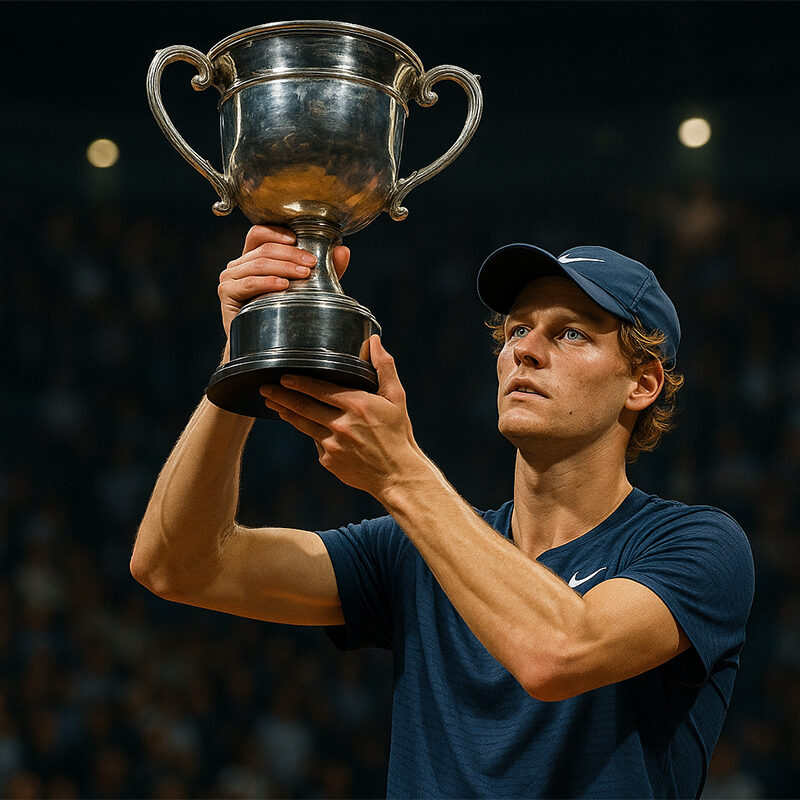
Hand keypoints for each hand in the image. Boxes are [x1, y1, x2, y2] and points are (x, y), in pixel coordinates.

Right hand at [218, 225, 350, 340]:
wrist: (261, 345)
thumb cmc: (282, 314)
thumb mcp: (307, 288)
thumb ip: (324, 270)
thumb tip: (343, 251)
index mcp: (253, 257)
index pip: (260, 233)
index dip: (278, 232)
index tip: (298, 240)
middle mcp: (239, 264)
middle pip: (264, 248)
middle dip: (291, 254)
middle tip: (312, 263)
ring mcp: (230, 277)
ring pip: (259, 263)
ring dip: (284, 267)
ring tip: (304, 274)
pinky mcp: (226, 292)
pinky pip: (249, 282)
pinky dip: (268, 282)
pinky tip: (284, 286)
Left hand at [259, 336, 427, 498]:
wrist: (397, 474)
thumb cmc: (397, 432)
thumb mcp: (396, 397)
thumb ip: (384, 367)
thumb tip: (374, 340)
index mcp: (357, 405)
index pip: (320, 389)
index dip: (298, 382)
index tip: (283, 377)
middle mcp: (342, 424)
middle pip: (303, 406)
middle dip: (281, 396)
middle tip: (265, 388)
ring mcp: (333, 445)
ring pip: (302, 424)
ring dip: (285, 412)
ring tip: (272, 404)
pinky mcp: (329, 460)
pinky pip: (315, 442)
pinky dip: (311, 433)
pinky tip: (304, 426)